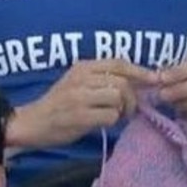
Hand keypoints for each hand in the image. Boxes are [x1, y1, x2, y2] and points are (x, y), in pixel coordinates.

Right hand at [20, 59, 157, 146]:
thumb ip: (102, 80)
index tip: (154, 80)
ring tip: (116, 117)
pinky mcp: (79, 116)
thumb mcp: (78, 84)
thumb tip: (137, 83)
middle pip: (122, 82)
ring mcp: (80, 97)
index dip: (140, 71)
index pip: (119, 63)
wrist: (32, 123)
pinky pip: (110, 116)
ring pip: (118, 97)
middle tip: (129, 111)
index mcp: (82, 67)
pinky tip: (102, 123)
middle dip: (133, 98)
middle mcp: (81, 78)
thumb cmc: (59, 105)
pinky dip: (112, 121)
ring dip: (123, 110)